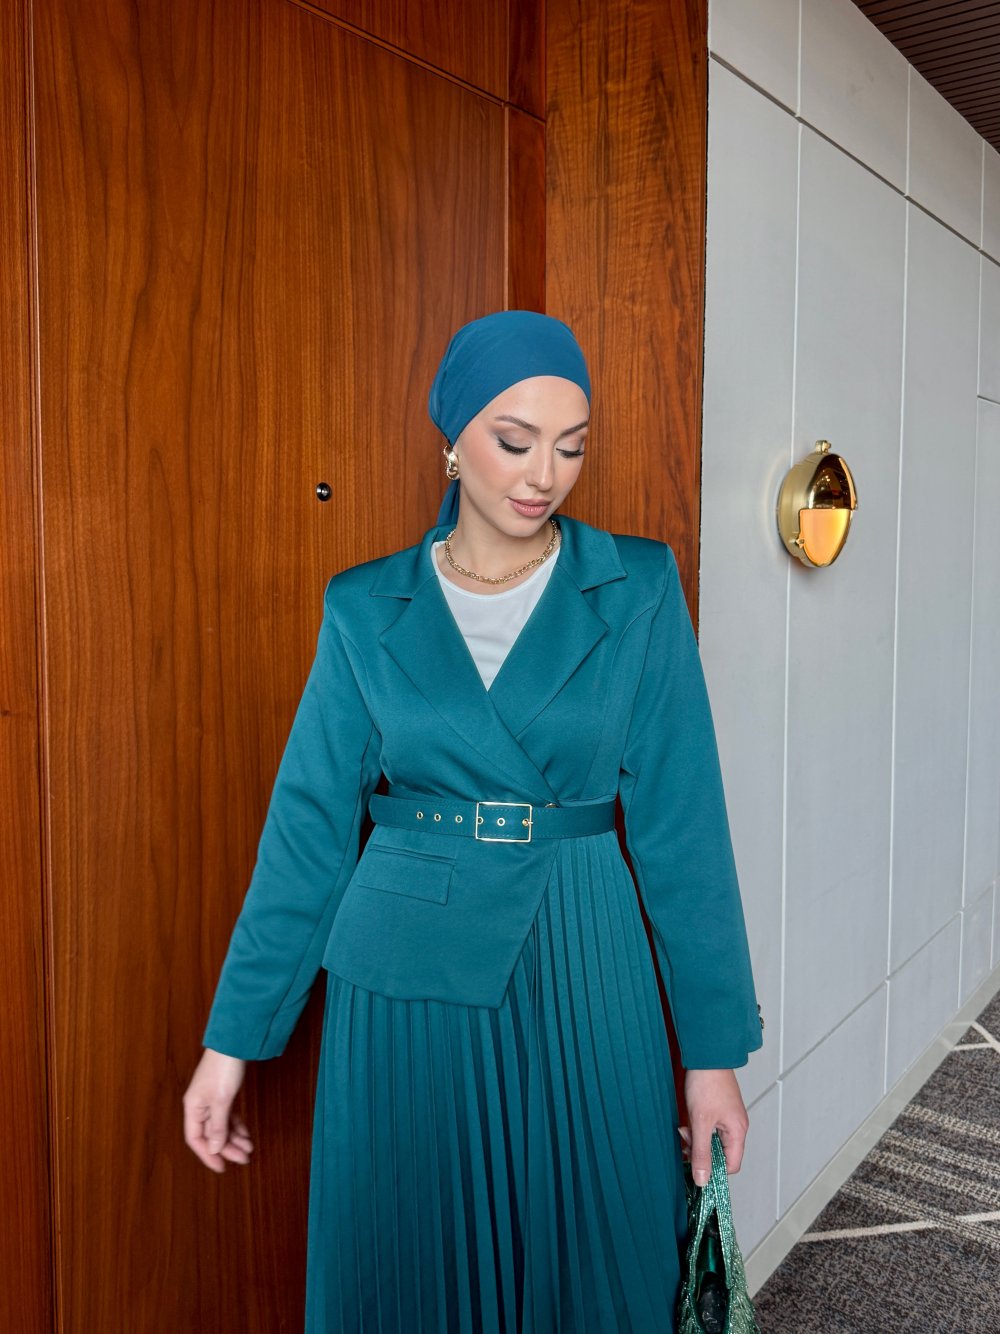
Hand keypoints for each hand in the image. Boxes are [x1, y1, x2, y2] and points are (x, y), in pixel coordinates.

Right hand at [183, 1048, 253, 1173]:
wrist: (234, 1043)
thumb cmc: (224, 1069)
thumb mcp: (222, 1101)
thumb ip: (217, 1126)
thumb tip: (213, 1148)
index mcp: (193, 1108)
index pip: (196, 1139)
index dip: (207, 1155)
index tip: (222, 1167)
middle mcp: (199, 1105)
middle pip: (211, 1134)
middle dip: (227, 1148)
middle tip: (244, 1159)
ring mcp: (211, 1099)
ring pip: (221, 1126)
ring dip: (234, 1138)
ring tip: (249, 1148)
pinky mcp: (222, 1092)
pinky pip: (227, 1116)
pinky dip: (236, 1125)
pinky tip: (246, 1133)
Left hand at [679, 1068, 748, 1185]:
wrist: (705, 1056)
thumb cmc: (707, 1084)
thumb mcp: (700, 1122)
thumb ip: (701, 1152)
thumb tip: (703, 1179)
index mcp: (737, 1132)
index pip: (731, 1166)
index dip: (713, 1170)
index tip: (695, 1168)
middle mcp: (736, 1127)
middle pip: (721, 1154)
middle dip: (701, 1152)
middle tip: (685, 1144)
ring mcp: (728, 1118)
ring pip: (713, 1141)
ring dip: (696, 1140)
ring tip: (684, 1130)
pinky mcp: (719, 1110)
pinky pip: (709, 1129)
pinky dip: (697, 1129)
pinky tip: (687, 1122)